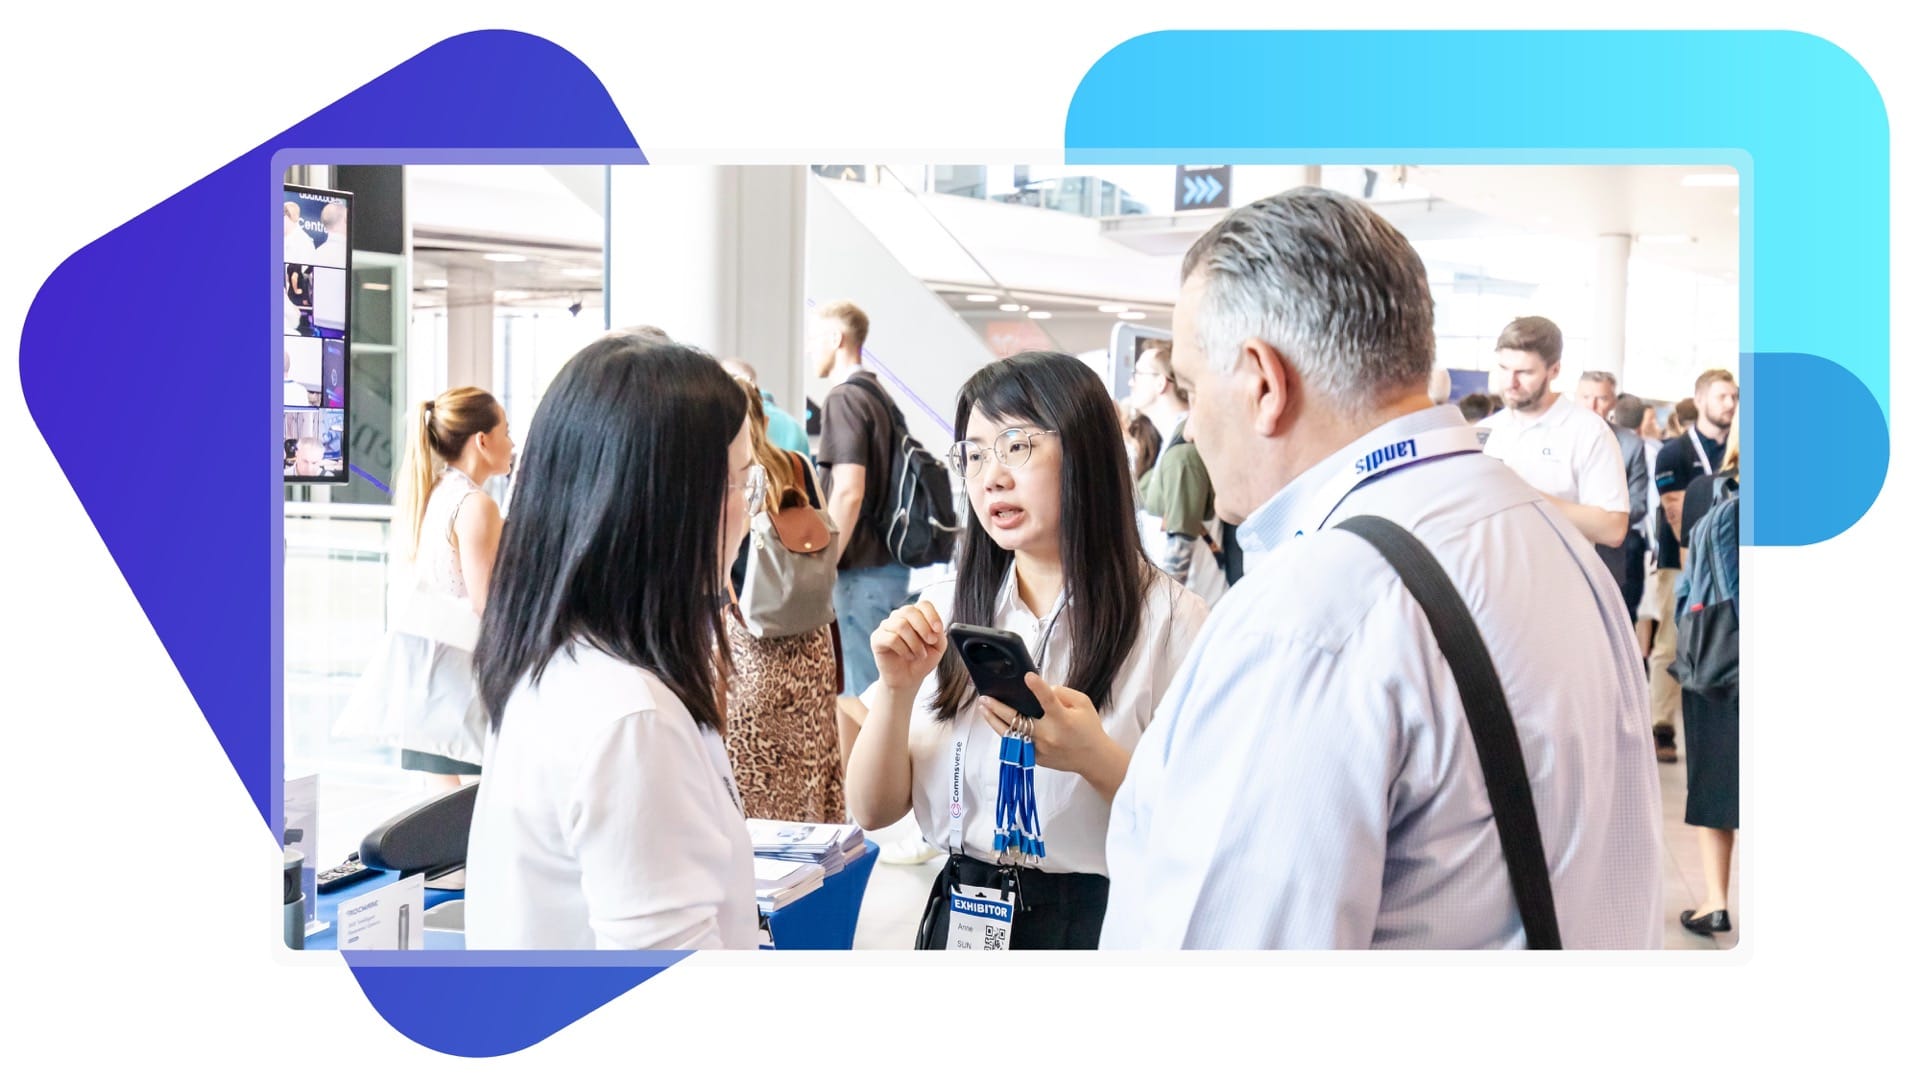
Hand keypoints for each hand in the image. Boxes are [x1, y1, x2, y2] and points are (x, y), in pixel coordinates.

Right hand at [871, 601, 945, 691]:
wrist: (908, 679)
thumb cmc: (922, 661)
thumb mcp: (937, 647)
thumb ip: (939, 634)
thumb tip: (935, 627)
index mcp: (915, 615)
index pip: (923, 605)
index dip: (932, 615)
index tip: (938, 630)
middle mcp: (899, 617)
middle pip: (910, 611)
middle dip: (923, 628)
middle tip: (930, 642)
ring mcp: (886, 626)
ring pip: (901, 625)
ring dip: (915, 643)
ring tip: (920, 655)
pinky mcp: (877, 638)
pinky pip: (891, 638)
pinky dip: (904, 649)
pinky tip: (908, 656)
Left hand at [980, 674, 1112, 778]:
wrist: (1093, 759)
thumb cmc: (1089, 728)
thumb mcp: (1083, 704)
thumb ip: (1062, 692)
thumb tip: (1040, 688)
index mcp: (1063, 720)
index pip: (1049, 701)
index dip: (1038, 688)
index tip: (1028, 676)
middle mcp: (1049, 735)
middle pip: (1018, 720)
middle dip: (998, 707)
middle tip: (985, 697)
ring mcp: (1040, 749)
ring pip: (1010, 734)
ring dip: (994, 720)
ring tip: (983, 708)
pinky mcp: (1035, 758)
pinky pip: (1016, 743)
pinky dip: (1005, 732)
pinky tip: (995, 721)